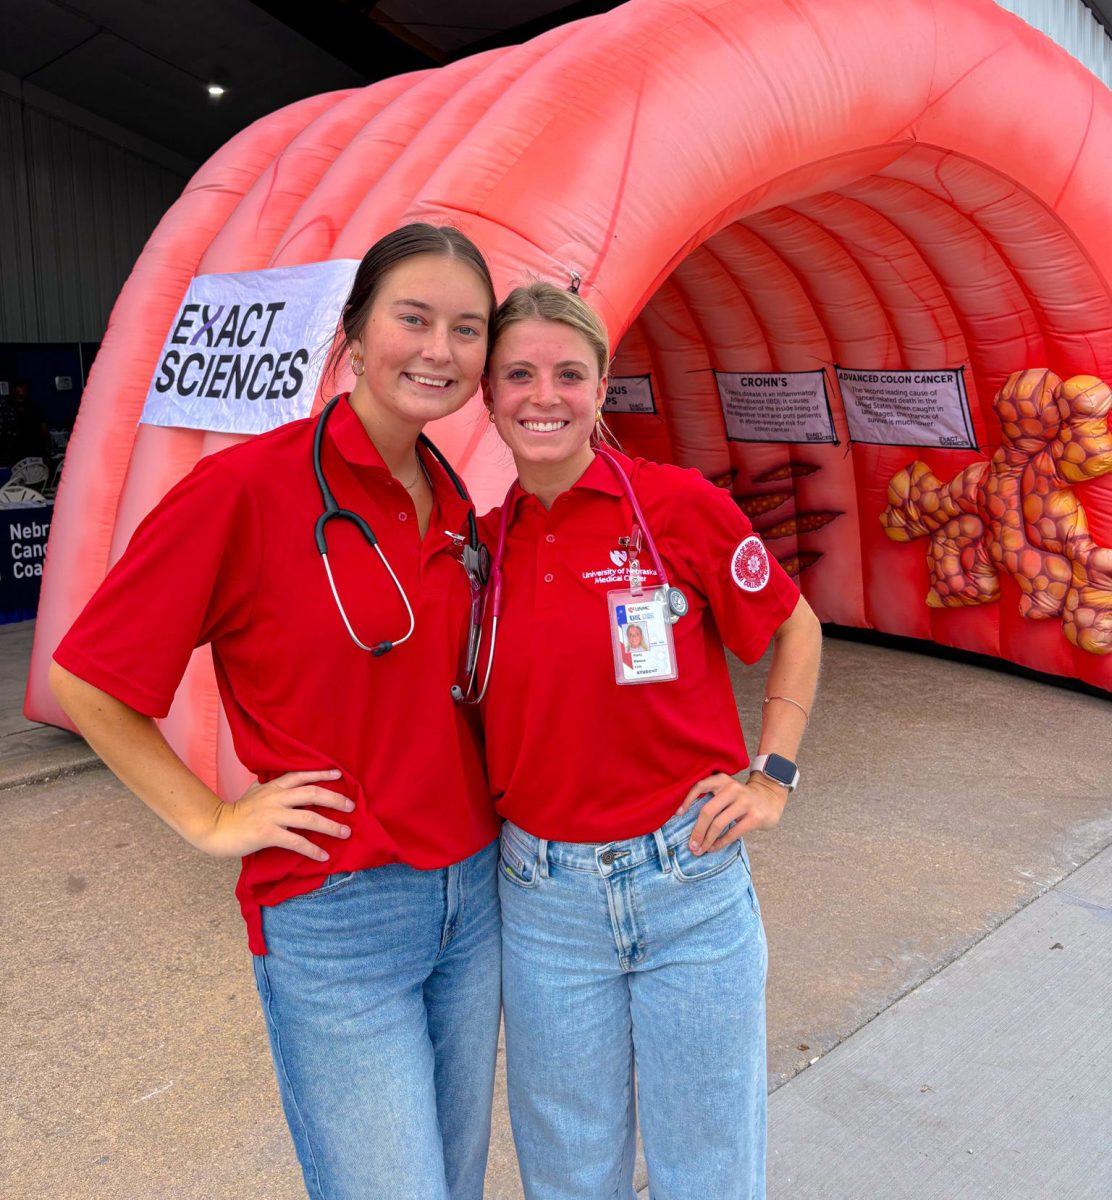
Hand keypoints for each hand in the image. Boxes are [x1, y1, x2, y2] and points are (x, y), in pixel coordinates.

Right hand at [197, 769, 353, 861]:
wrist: (215, 827)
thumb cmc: (236, 812)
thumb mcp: (253, 792)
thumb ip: (268, 787)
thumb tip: (276, 782)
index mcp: (273, 786)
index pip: (301, 775)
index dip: (321, 773)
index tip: (339, 774)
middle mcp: (276, 798)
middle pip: (312, 794)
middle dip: (335, 799)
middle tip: (351, 806)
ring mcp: (272, 815)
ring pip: (309, 818)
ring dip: (331, 826)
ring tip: (345, 832)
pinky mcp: (267, 834)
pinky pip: (296, 841)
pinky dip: (312, 849)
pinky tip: (323, 855)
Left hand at [676, 771, 788, 855]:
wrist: (771, 797)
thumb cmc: (741, 798)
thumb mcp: (727, 789)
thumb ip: (712, 798)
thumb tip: (689, 821)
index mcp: (723, 780)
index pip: (700, 786)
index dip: (687, 800)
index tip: (678, 815)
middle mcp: (733, 789)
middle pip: (707, 811)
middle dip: (697, 831)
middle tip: (691, 845)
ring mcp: (745, 802)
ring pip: (718, 824)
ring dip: (707, 840)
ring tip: (700, 849)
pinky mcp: (754, 817)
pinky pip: (732, 833)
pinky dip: (720, 843)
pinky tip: (713, 848)